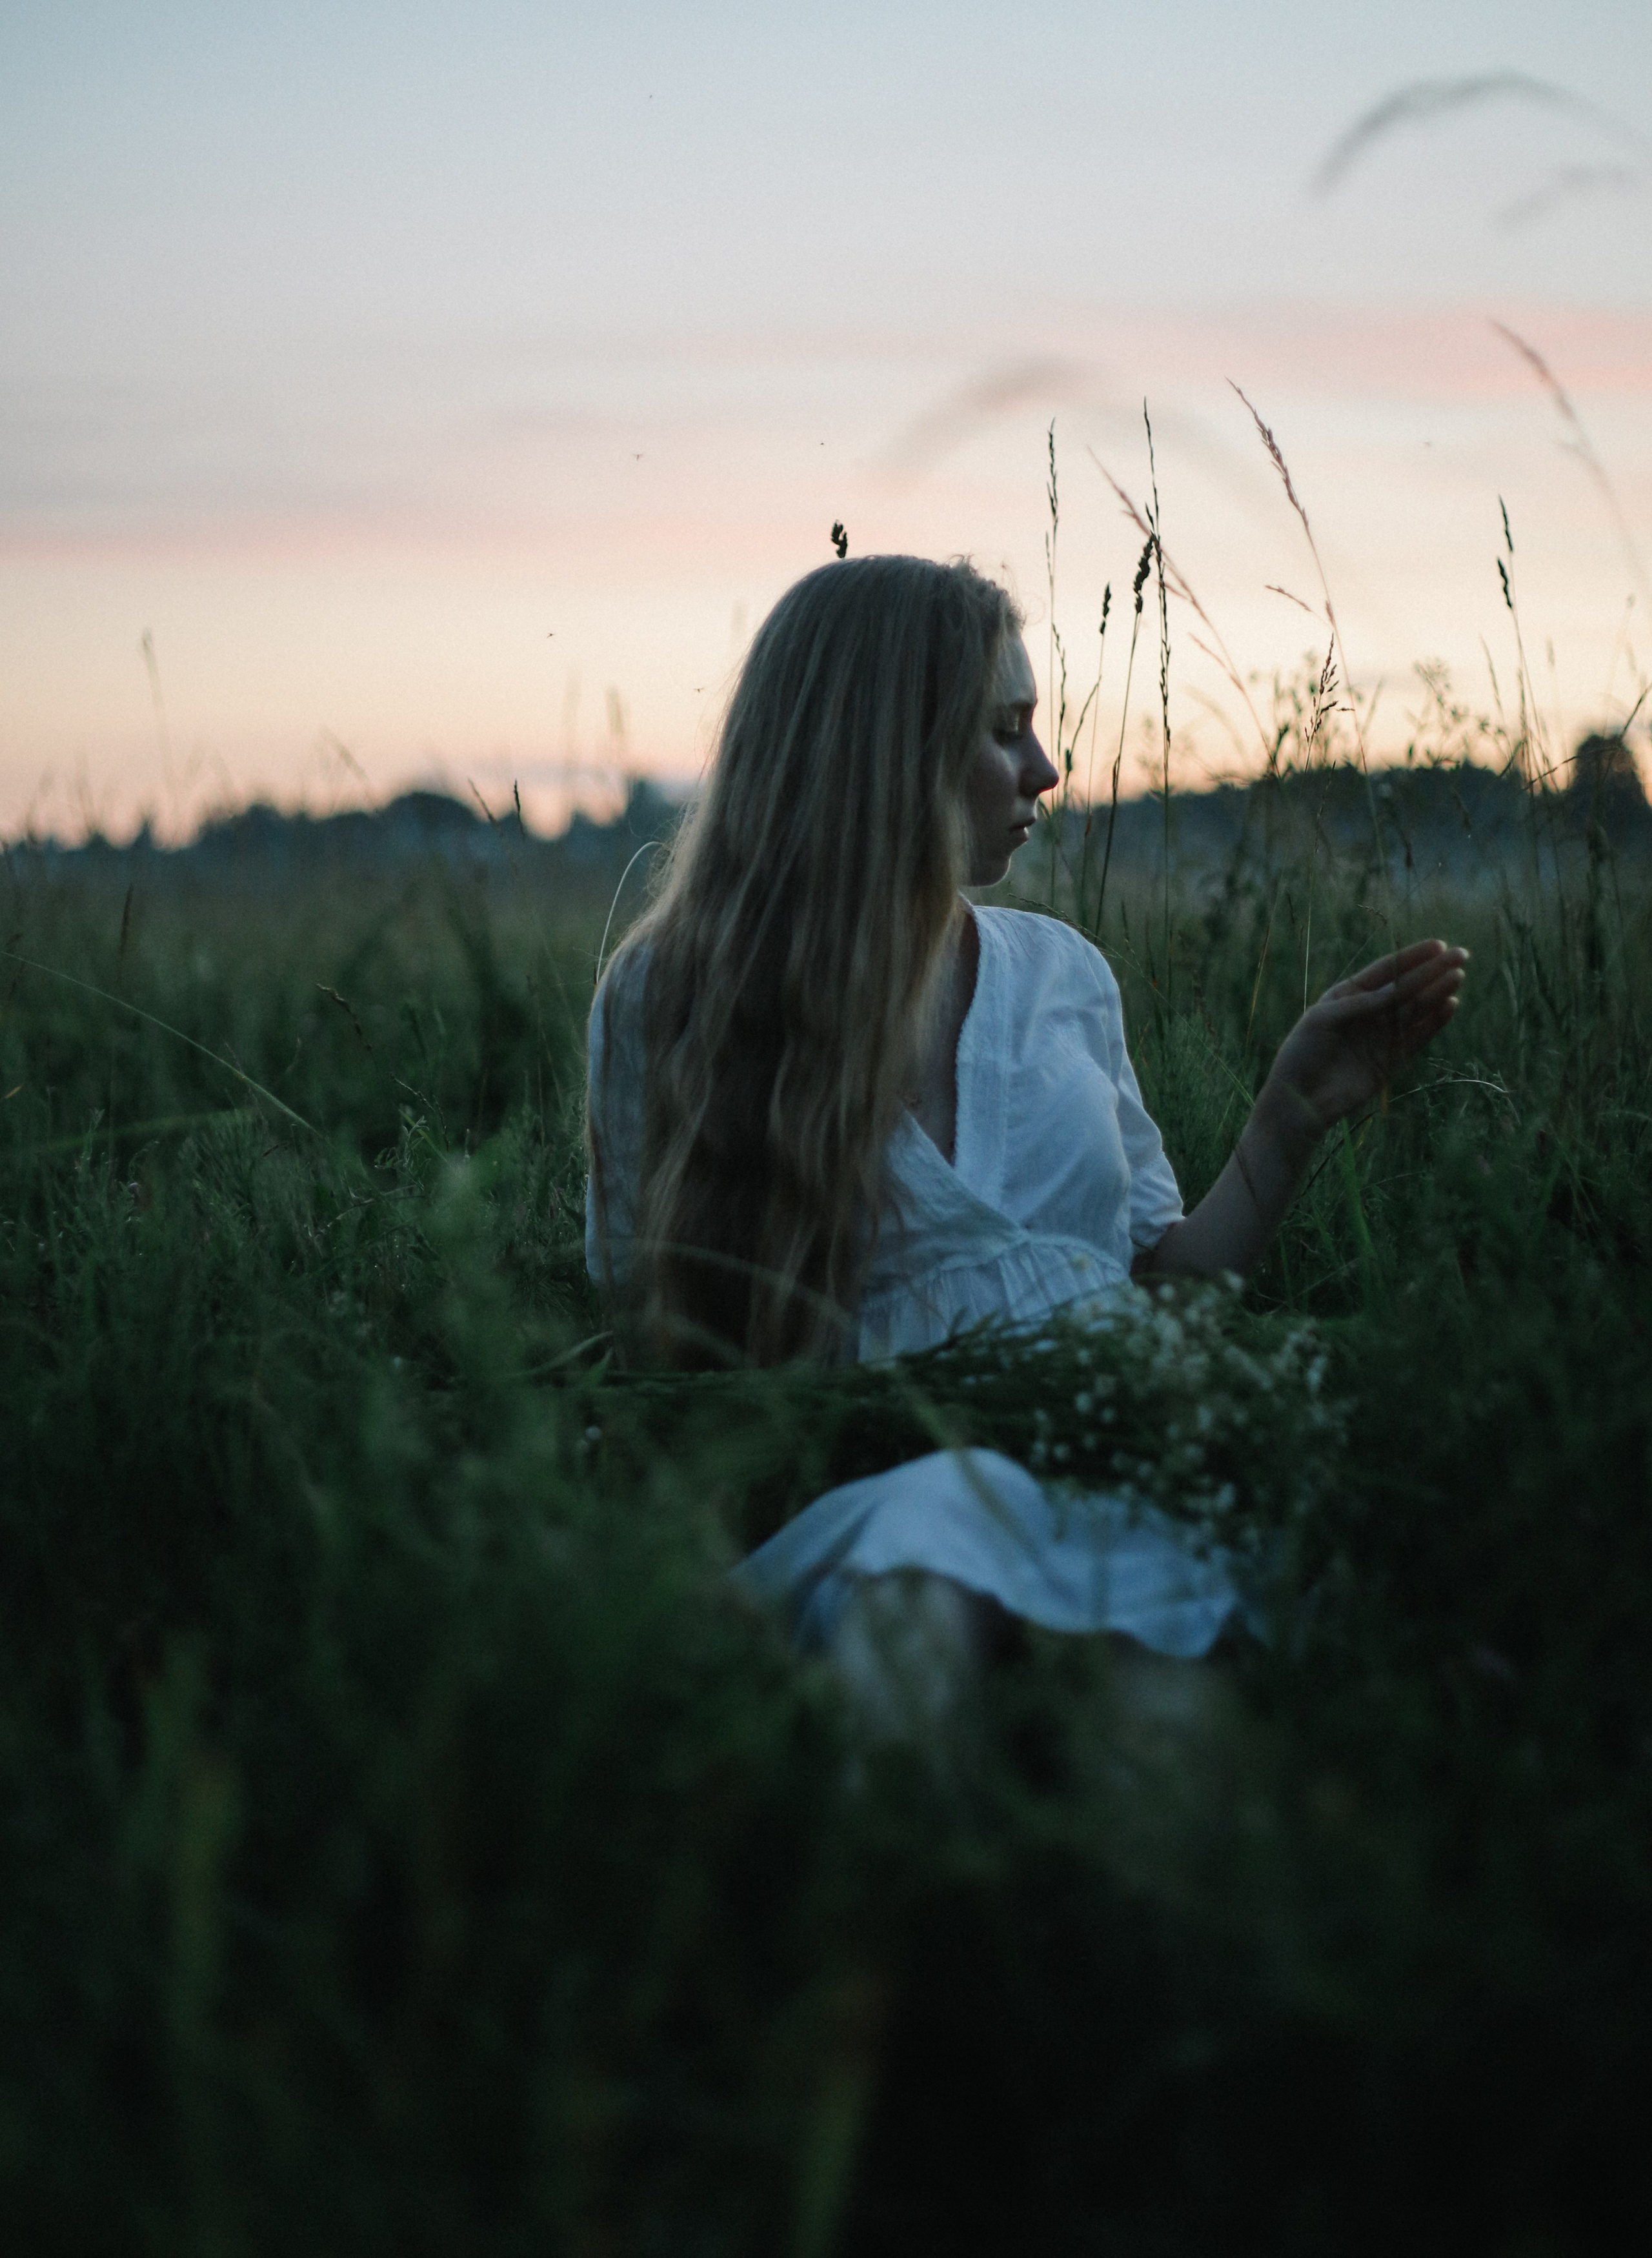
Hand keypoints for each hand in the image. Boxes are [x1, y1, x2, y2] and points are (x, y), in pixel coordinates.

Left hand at [1259, 938, 1467, 1151]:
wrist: (1299, 1101)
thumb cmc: (1302, 1054)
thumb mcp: (1324, 1020)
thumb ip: (1361, 1004)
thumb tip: (1398, 989)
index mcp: (1348, 995)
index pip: (1385, 971)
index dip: (1411, 958)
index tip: (1438, 945)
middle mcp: (1368, 1013)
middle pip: (1406, 987)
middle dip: (1432, 971)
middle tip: (1461, 955)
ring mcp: (1382, 1036)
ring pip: (1416, 1010)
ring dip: (1437, 992)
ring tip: (1458, 976)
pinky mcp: (1392, 1060)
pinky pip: (1418, 1037)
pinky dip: (1434, 1023)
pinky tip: (1450, 1006)